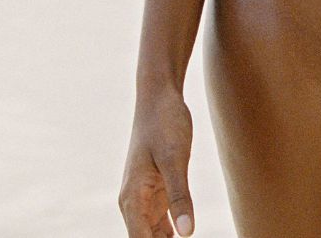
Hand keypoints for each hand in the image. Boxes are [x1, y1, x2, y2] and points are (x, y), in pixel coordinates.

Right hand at [118, 84, 194, 236]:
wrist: (159, 96)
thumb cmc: (164, 122)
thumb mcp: (175, 159)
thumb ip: (180, 197)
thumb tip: (187, 234)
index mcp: (132, 199)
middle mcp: (134, 202)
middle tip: (188, 237)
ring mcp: (145, 196)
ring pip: (154, 235)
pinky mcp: (158, 189)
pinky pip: (163, 222)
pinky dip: (173, 233)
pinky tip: (185, 235)